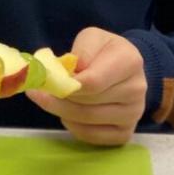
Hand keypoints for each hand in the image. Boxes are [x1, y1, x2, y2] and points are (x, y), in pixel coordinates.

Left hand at [27, 27, 146, 145]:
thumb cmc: (104, 50)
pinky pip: (92, 136)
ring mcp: (133, 114)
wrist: (125, 66)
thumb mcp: (92, 38)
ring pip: (87, 120)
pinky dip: (73, 127)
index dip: (66, 85)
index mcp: (130, 62)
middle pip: (88, 103)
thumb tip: (67, 75)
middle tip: (36, 92)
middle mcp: (136, 90)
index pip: (93, 82)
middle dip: (58, 98)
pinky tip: (65, 114)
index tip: (44, 82)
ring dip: (61, 111)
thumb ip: (80, 52)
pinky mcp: (125, 133)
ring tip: (48, 99)